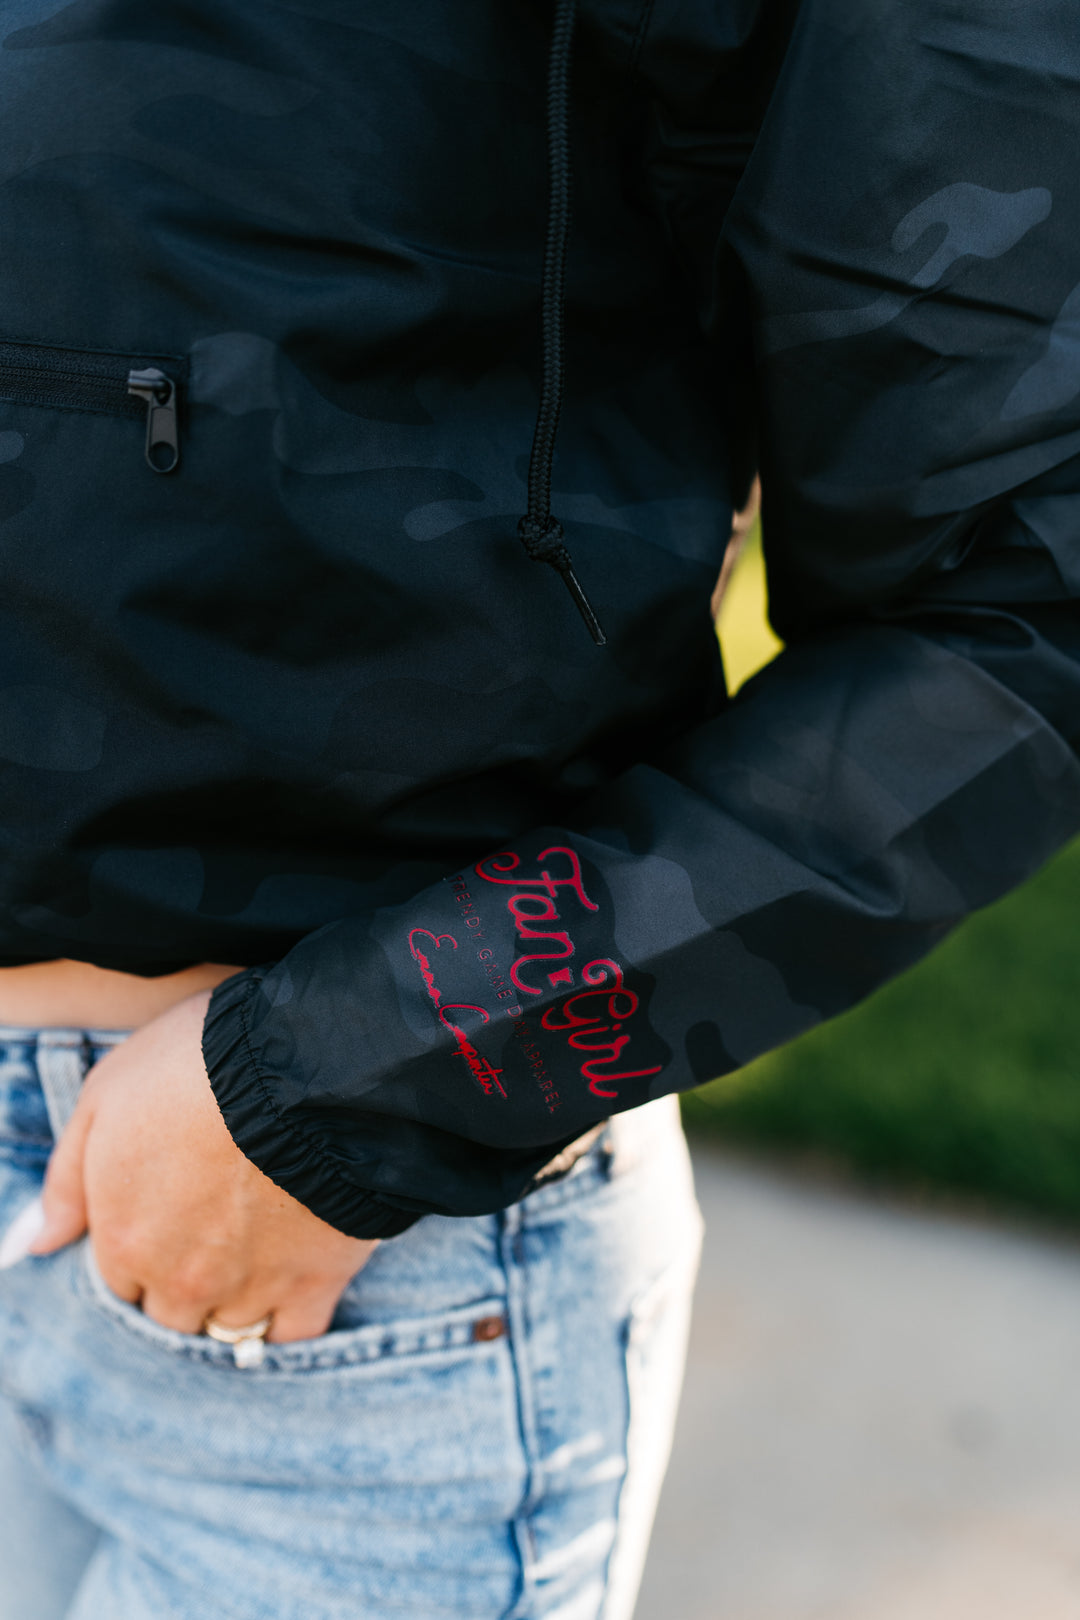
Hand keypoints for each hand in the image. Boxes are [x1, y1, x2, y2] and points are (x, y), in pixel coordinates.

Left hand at [30, 992, 376, 1341]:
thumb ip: (65, 1182)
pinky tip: (291, 1283)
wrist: (300, 1067)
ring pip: (231, 1330)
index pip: (121, 1282)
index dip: (144, 1246)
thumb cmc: (195, 1066)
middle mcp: (180, 1281)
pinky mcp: (315, 1284)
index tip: (172, 1209)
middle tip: (215, 1226)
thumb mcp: (105, 1097)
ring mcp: (250, 1289)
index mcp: (124, 1242)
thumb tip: (30, 1245)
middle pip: (172, 1313)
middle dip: (185, 1281)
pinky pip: (294, 1337)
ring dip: (235, 1298)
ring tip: (258, 1245)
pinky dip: (287, 1322)